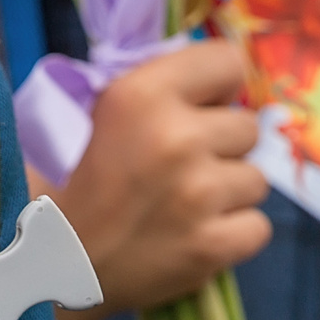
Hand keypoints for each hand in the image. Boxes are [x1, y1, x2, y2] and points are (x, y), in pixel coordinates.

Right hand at [42, 41, 267, 319]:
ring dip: (228, 191)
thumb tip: (220, 83)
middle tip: (185, 163)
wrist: (61, 257)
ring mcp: (198, 194)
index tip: (204, 105)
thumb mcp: (107, 108)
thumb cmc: (83, 176)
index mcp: (143, 93)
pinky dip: (233, 232)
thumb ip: (163, 87)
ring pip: (256, 178)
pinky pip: (258, 225)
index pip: (227, 62)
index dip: (219, 86)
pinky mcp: (212, 245)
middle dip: (222, 144)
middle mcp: (176, 137)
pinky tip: (198, 232)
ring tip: (189, 202)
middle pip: (248, 126)